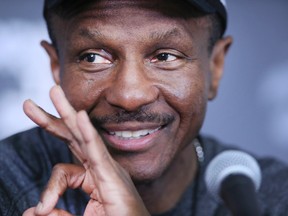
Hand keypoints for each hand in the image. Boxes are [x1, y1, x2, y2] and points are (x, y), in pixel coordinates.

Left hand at [22, 85, 149, 215]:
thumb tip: (32, 211)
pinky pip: (97, 150)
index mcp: (93, 177)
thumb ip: (57, 214)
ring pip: (83, 136)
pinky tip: (78, 116)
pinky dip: (87, 132)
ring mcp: (108, 169)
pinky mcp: (113, 176)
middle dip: (53, 118)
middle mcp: (101, 167)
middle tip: (30, 104)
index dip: (50, 189)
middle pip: (73, 138)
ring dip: (66, 113)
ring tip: (54, 91)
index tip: (42, 210)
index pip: (64, 169)